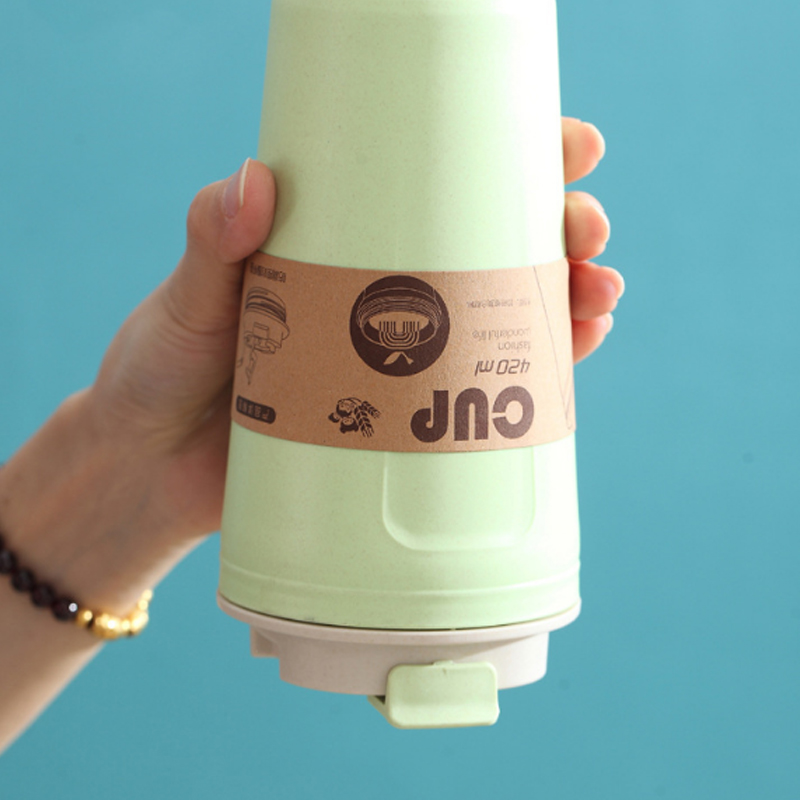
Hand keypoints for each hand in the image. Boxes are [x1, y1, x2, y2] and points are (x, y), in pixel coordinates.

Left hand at [88, 120, 622, 541]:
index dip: (514, 161)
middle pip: (493, 249)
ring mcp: (399, 362)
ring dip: (565, 301)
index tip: (569, 147)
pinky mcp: (402, 425)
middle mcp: (382, 297)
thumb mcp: (187, 301)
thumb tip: (257, 179)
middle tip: (585, 229)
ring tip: (598, 296)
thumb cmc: (161, 372)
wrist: (151, 473)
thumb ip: (213, 244)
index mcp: (342, 246)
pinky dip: (532, 376)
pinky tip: (570, 357)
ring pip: (503, 319)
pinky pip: (482, 395)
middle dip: (559, 230)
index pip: (438, 187)